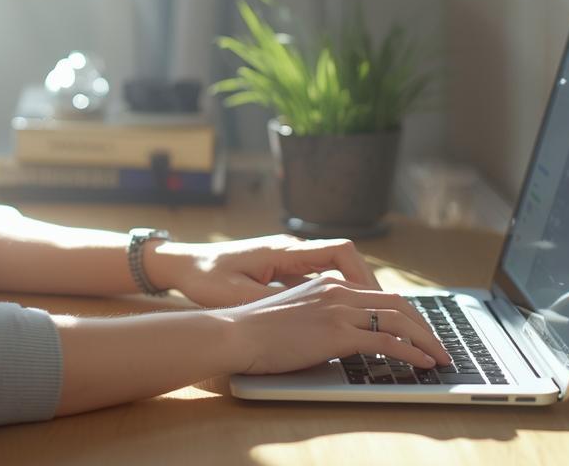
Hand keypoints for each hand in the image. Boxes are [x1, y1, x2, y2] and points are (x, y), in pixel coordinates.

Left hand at [148, 233, 381, 308]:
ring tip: (370, 317)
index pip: (340, 251)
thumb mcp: (238, 295)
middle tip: (385, 313)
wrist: (183, 264)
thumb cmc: (206, 277)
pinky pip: (317, 276)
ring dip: (352, 289)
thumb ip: (274, 303)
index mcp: (285, 251)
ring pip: (332, 268)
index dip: (363, 275)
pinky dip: (334, 293)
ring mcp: (286, 258)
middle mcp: (291, 250)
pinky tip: (339, 316)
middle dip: (367, 284)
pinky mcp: (280, 269)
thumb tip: (308, 317)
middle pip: (344, 259)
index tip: (376, 299)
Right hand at [220, 274, 450, 373]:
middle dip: (424, 326)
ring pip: (398, 320)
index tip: (419, 330)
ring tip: (439, 357)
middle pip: (397, 303)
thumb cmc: (256, 330)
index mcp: (328, 283)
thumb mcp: (295, 313)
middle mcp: (338, 290)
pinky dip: (412, 352)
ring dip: (426, 341)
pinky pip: (387, 340)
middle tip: (438, 345)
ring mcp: (339, 309)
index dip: (406, 313)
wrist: (235, 333)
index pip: (379, 294)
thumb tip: (341, 334)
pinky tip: (422, 363)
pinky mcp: (337, 332)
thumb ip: (321, 315)